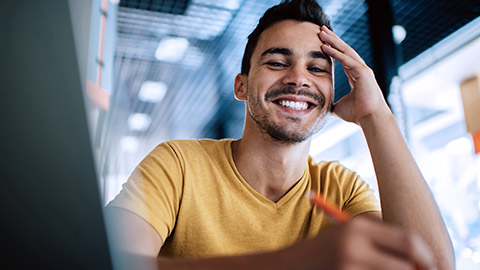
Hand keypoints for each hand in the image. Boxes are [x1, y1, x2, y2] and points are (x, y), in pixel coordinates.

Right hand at [289, 217, 435, 269]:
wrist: (286, 267)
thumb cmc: (323, 253)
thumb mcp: (348, 237)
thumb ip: (379, 242)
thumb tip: (420, 256)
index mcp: (358, 227)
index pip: (408, 240)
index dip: (425, 256)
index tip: (430, 266)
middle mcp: (354, 244)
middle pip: (407, 263)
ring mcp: (348, 265)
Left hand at [318, 26, 390, 124]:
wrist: (370, 119)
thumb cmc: (358, 114)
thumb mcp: (339, 107)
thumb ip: (331, 103)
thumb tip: (321, 107)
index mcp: (356, 76)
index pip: (342, 58)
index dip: (332, 48)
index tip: (322, 41)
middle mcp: (360, 70)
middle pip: (344, 50)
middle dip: (332, 40)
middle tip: (321, 30)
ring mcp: (363, 70)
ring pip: (346, 51)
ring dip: (333, 42)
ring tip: (322, 33)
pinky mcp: (363, 72)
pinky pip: (347, 60)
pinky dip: (336, 53)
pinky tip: (326, 47)